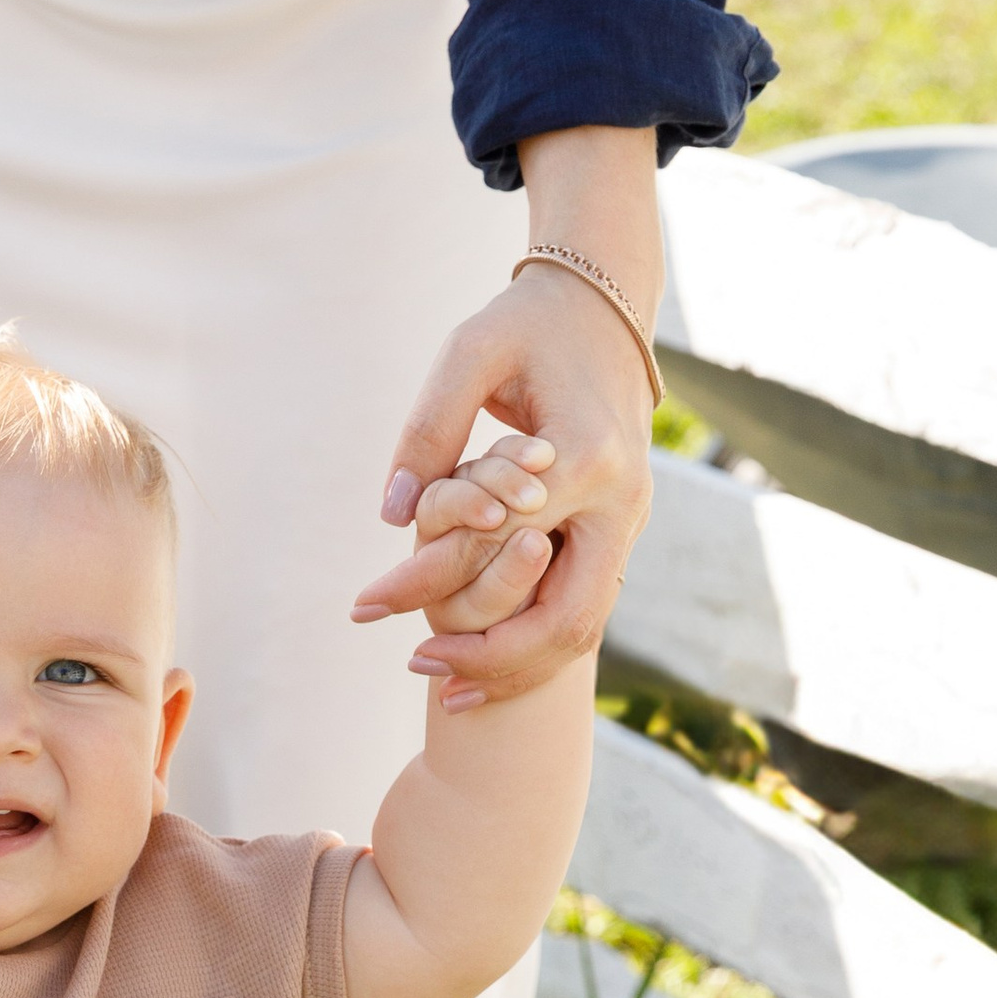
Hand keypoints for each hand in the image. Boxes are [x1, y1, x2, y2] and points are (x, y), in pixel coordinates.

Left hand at [352, 265, 653, 705]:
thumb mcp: (468, 356)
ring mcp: (631, 521)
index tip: (364, 605)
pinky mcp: (622, 530)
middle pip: (561, 616)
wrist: (602, 308)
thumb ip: (428, 431)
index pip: (493, 544)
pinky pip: (584, 609)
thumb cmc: (526, 326)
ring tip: (447, 689)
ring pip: (581, 628)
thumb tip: (391, 516)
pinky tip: (482, 664)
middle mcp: (621, 501)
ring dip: (515, 667)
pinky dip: (535, 646)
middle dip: (487, 655)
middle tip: (416, 665)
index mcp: (586, 456)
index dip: (424, 581)